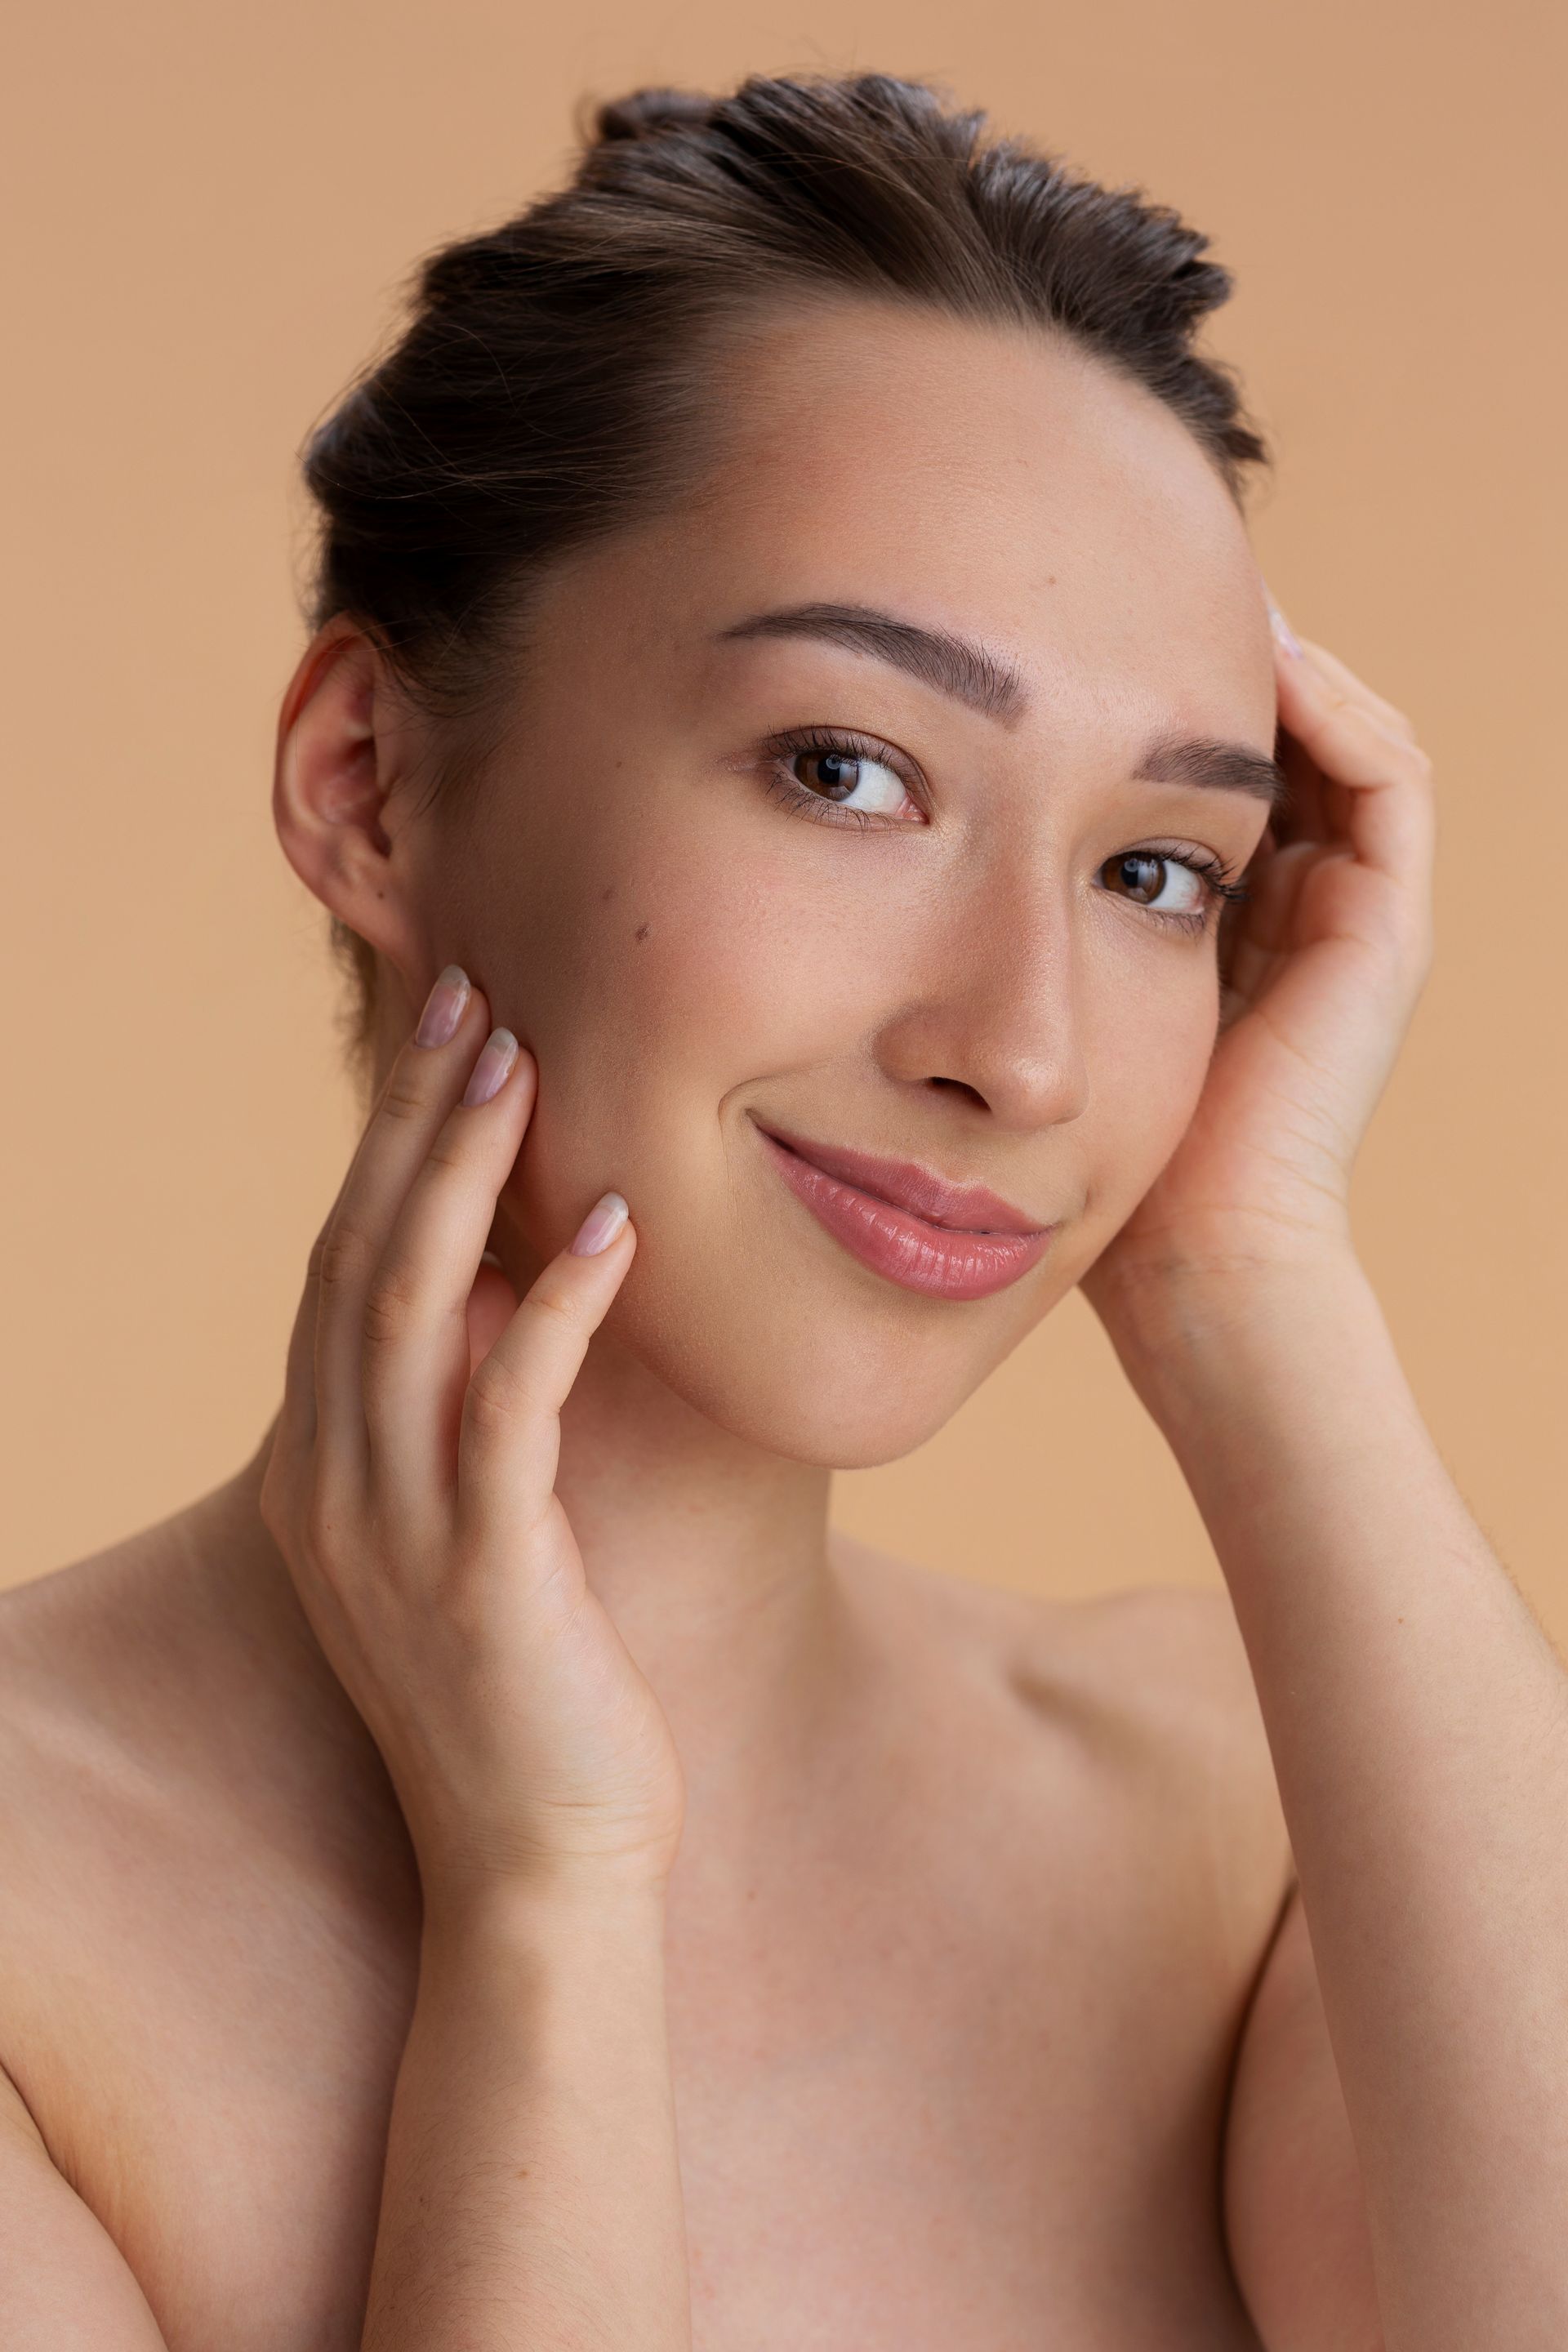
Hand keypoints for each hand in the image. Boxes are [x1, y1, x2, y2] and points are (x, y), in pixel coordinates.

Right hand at [260, 967, 685, 1906]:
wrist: (539, 1871)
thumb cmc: (533, 1693)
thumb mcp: (478, 1536)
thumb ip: (472, 1421)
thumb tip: (525, 1293)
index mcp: (328, 1468)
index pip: (347, 1268)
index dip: (392, 1145)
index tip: (449, 1031)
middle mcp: (334, 1487)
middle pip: (362, 1260)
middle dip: (414, 1122)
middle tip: (473, 997)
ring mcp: (394, 1536)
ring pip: (411, 1312)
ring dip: (463, 1176)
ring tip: (521, 1061)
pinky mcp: (481, 1581)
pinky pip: (509, 1413)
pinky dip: (556, 1312)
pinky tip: (610, 1228)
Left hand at [1081, 605, 1435, 1348]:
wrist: (1191, 1252)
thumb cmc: (1090, 1151)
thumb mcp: (1043, 997)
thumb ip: (1017, 921)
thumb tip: (925, 815)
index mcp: (1224, 920)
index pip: (1208, 768)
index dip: (1157, 691)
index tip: (1081, 623)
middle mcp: (1302, 905)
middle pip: (1279, 738)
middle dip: (1218, 654)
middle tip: (1144, 569)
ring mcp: (1357, 914)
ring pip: (1342, 738)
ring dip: (1282, 658)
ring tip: (1205, 585)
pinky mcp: (1390, 925)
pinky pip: (1388, 775)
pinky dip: (1332, 708)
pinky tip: (1257, 657)